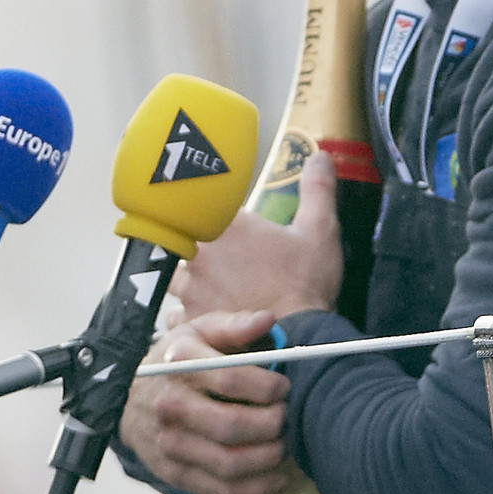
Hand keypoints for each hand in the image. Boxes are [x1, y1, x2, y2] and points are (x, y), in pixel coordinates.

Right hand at [118, 309, 293, 493]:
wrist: (127, 399)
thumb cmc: (176, 363)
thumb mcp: (198, 333)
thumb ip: (234, 326)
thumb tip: (267, 321)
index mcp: (180, 366)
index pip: (232, 379)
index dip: (268, 386)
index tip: (283, 387)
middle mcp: (170, 407)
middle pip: (232, 426)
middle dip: (272, 425)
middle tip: (285, 418)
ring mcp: (170, 444)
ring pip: (230, 464)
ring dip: (268, 459)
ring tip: (283, 447)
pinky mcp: (175, 473)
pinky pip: (222, 490)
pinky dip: (257, 489)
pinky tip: (275, 477)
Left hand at [171, 149, 342, 320]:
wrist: (296, 337)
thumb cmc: (307, 284)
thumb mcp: (320, 230)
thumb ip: (317, 190)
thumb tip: (319, 156)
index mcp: (227, 224)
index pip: (206, 205)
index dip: (215, 210)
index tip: (226, 218)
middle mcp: (201, 251)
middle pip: (182, 237)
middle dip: (193, 242)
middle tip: (215, 253)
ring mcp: (192, 286)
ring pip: (172, 274)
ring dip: (184, 276)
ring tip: (203, 283)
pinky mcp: (192, 318)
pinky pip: (176, 312)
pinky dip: (186, 312)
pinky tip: (199, 313)